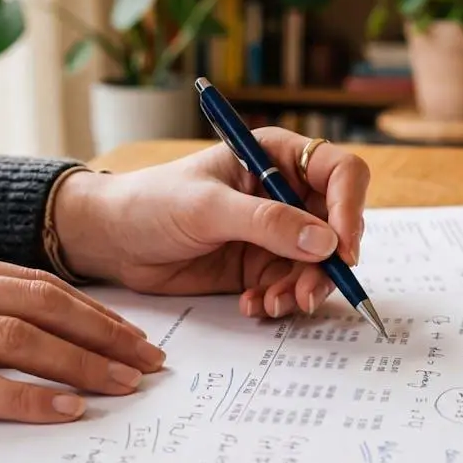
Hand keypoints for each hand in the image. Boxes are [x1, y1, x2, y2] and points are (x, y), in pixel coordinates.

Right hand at [0, 246, 167, 426]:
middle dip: (104, 334)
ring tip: (124, 385)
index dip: (93, 310)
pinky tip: (62, 409)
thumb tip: (22, 322)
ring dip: (80, 363)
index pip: (36, 282)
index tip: (135, 335)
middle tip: (150, 362)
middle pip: (41, 304)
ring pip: (16, 338)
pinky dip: (24, 397)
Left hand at [53, 128, 370, 318]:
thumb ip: (266, 223)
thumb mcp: (207, 208)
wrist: (113, 240)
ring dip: (303, 289)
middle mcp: (285, 193)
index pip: (340, 173)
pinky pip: (291, 286)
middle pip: (337, 227)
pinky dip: (281, 300)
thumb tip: (324, 242)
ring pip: (318, 264)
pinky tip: (253, 306)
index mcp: (277, 157)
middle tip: (305, 294)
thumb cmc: (152, 202)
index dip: (350, 208)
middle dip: (327, 265)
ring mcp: (276, 232)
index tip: (343, 247)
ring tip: (271, 305)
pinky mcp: (261, 265)